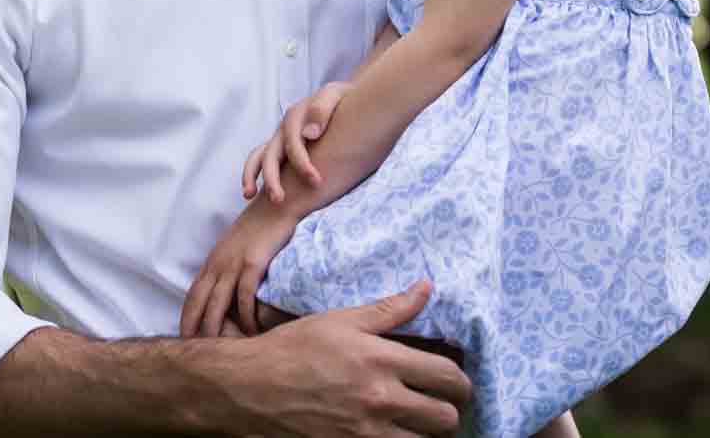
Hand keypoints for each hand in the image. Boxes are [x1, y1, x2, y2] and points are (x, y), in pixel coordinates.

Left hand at [179, 197, 298, 337]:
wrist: (277, 205)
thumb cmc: (260, 226)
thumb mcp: (236, 245)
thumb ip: (228, 265)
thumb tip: (225, 287)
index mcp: (213, 260)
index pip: (193, 294)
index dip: (186, 316)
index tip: (184, 337)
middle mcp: (219, 263)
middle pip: (199, 301)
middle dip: (192, 327)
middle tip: (191, 352)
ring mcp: (235, 263)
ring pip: (217, 302)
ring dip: (214, 327)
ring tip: (216, 349)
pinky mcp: (253, 264)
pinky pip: (245, 296)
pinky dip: (246, 316)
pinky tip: (251, 330)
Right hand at [224, 281, 468, 436]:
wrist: (248, 388)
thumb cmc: (293, 349)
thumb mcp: (341, 320)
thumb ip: (389, 309)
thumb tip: (427, 287)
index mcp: (382, 360)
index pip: (447, 376)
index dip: (460, 383)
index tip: (456, 385)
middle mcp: (380, 400)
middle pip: (445, 419)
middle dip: (448, 413)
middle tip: (439, 407)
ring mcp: (365, 434)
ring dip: (426, 435)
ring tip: (416, 424)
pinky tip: (393, 435)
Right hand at [243, 81, 350, 201]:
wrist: (342, 98)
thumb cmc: (342, 99)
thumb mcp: (335, 95)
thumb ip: (322, 109)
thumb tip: (309, 134)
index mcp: (296, 115)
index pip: (293, 142)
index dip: (302, 164)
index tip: (316, 182)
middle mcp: (283, 128)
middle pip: (271, 153)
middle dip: (272, 177)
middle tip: (279, 200)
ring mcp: (280, 139)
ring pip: (259, 157)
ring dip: (251, 176)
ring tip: (248, 195)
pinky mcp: (280, 149)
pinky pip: (261, 162)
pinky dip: (253, 175)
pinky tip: (252, 193)